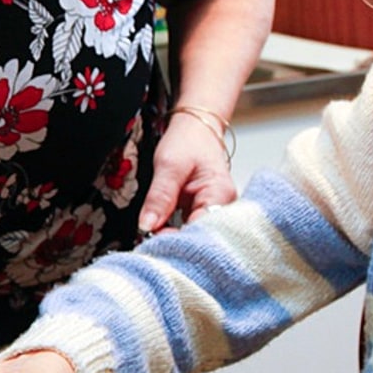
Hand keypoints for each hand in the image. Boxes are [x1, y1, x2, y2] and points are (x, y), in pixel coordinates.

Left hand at [137, 112, 236, 234]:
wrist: (196, 130)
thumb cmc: (188, 141)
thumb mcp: (169, 165)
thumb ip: (159, 197)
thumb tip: (147, 226)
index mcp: (220, 195)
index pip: (201, 231)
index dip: (177, 239)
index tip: (152, 237)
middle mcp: (225, 208)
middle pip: (201, 238)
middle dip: (175, 242)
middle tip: (148, 238)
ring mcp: (217, 212)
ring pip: (195, 237)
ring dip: (174, 238)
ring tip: (154, 235)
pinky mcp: (206, 214)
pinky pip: (191, 230)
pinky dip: (176, 232)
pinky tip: (162, 231)